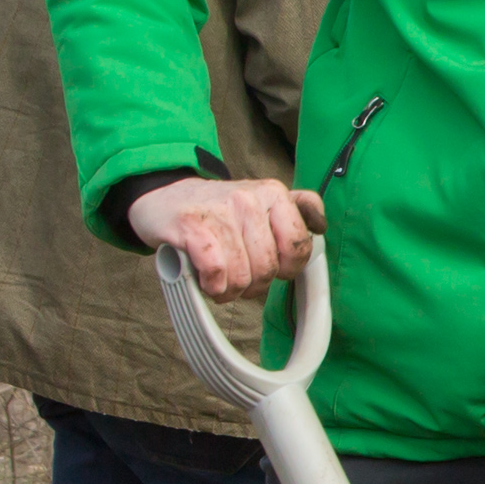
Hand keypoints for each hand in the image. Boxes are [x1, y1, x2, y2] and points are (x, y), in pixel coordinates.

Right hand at [130, 177, 319, 299]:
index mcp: (273, 193)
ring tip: (221, 282)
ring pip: (242, 275)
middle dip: (254, 284)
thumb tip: (320, 225)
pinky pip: (216, 271)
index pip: (299, 246)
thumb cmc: (217, 211)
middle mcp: (249, 198)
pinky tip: (207, 280)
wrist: (163, 198)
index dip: (287, 268)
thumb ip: (295, 210)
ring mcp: (220, 210)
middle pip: (268, 267)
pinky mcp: (191, 226)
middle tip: (240, 278)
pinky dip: (212, 285)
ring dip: (230, 290)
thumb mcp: (261, 202)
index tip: (272, 268)